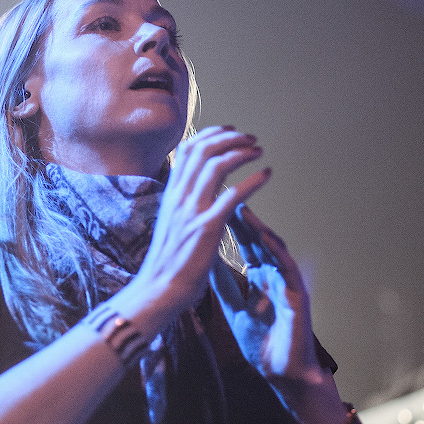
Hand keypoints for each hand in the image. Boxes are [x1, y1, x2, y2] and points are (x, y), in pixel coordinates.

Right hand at [129, 127, 270, 326]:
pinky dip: (252, 180)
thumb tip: (197, 194)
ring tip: (258, 151)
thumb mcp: (171, 226)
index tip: (228, 132)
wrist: (157, 291)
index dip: (209, 135)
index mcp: (171, 195)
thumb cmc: (167, 265)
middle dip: (229, 138)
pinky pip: (233, 195)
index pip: (187, 151)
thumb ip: (184, 206)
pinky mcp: (207, 228)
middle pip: (202, 150)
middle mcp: (179, 197)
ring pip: (216, 165)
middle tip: (249, 139)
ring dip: (241, 152)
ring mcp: (192, 211)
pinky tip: (266, 175)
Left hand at [210, 203, 324, 406]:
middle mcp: (275, 276)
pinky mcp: (298, 296)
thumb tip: (206, 261)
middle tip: (228, 194)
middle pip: (258, 241)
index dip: (230, 226)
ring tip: (244, 210)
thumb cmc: (263, 344)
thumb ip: (224, 286)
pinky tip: (266, 239)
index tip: (214, 204)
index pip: (245, 246)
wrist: (284, 373)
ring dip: (260, 230)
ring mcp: (288, 284)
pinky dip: (277, 253)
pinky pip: (288, 270)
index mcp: (260, 279)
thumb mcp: (234, 310)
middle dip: (244, 219)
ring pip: (274, 250)